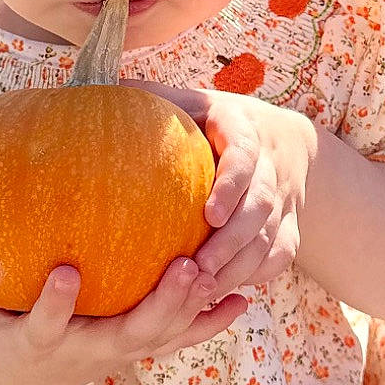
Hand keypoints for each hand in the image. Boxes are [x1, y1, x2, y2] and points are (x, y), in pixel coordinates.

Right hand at [0, 221, 247, 384]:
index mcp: (35, 342)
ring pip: (162, 337)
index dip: (54, 304)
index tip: (65, 273)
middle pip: (127, 337)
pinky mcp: (136, 351)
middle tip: (185, 268)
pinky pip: (180, 338)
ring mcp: (114, 355)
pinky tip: (245, 295)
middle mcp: (82, 354)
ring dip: (193, 311)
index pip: (45, 324)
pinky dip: (210, 322)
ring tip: (219, 274)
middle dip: (158, 306)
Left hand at [124, 82, 316, 296]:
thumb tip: (93, 92)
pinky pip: (281, 256)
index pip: (246, 156)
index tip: (208, 216)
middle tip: (196, 269)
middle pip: (260, 208)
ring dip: (239, 268)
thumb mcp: (188, 101)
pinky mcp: (291, 226)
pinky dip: (256, 276)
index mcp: (243, 128)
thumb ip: (150, 97)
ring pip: (271, 239)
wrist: (281, 140)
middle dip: (231, 242)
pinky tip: (220, 292)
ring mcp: (284, 199)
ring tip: (200, 291)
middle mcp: (271, 165)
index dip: (231, 186)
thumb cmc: (212, 121)